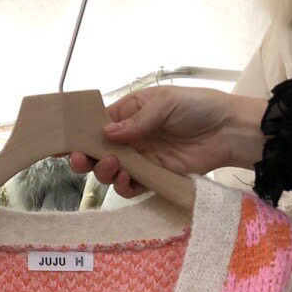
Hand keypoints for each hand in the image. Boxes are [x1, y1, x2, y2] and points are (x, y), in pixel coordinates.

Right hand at [69, 85, 267, 198]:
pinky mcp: (154, 177)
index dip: (79, 134)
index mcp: (129, 113)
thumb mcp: (165, 104)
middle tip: (83, 159)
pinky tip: (128, 180)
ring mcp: (141, 159)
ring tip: (113, 166)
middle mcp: (131, 137)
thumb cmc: (198, 107)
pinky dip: (125, 186)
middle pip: (98, 151)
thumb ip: (136, 121)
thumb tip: (107, 133)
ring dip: (105, 172)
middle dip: (86, 157)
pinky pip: (131, 187)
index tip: (64, 143)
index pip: (97, 124)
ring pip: (111, 172)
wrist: (227, 132)